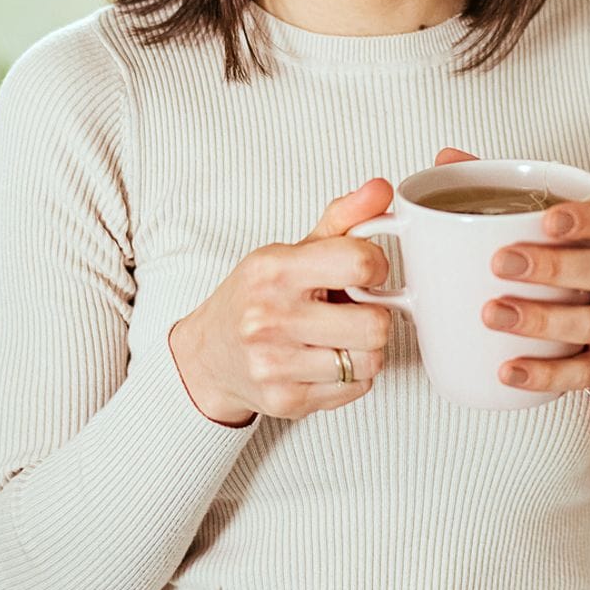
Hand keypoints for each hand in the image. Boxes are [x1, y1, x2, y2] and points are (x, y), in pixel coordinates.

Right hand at [168, 179, 396, 424]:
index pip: (361, 262)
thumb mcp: (293, 250)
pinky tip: (327, 359)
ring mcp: (275, 364)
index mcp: (274, 269)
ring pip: (370, 360)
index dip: (378, 267)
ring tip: (340, 336)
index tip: (367, 273)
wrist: (208, 355)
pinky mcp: (286, 400)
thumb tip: (382, 189)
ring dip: (365, 349)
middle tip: (355, 311)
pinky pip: (356, 388)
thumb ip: (343, 220)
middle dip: (375, 316)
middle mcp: (269, 318)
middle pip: (375, 324)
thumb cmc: (258, 296)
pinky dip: (352, 376)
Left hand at [432, 148, 589, 392]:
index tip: (547, 219)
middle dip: (553, 267)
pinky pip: (585, 373)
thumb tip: (448, 157)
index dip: (587, 218)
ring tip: (492, 313)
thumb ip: (512, 192)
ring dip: (542, 319)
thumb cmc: (585, 263)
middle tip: (500, 263)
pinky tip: (508, 370)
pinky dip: (546, 374)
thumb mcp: (565, 227)